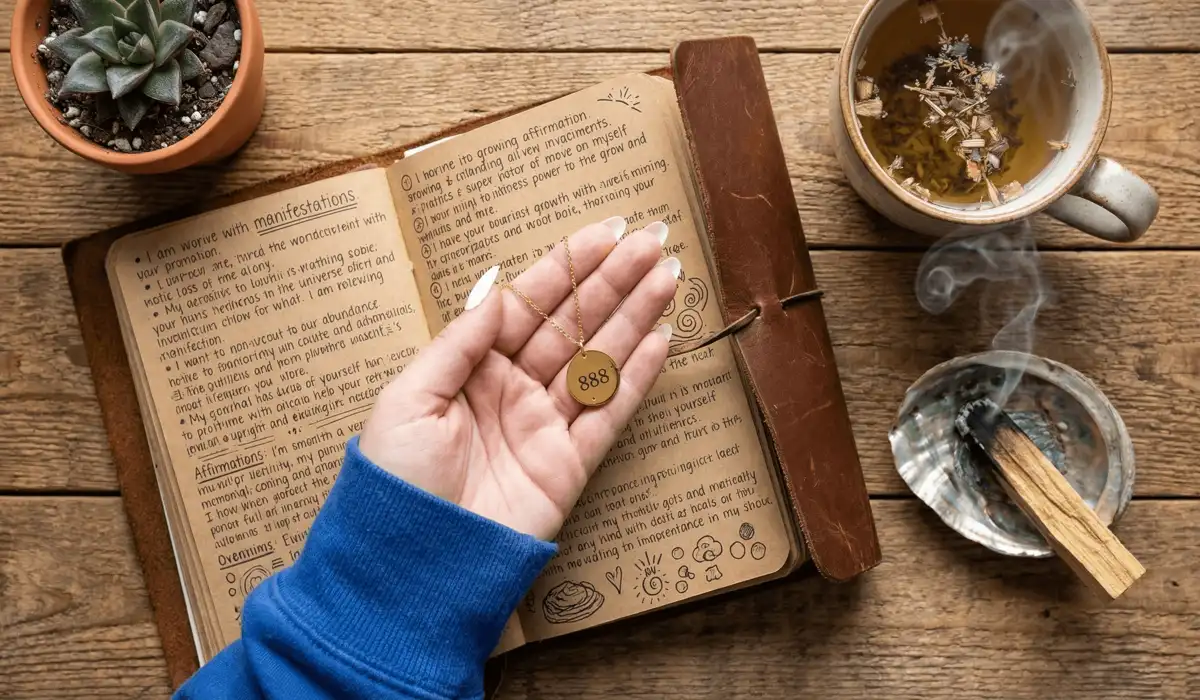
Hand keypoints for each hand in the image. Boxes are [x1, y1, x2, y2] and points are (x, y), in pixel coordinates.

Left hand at [359, 218, 677, 539]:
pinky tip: (661, 339)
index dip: (567, 269)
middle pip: (572, 325)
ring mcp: (545, 426)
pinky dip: (637, 377)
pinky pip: (610, 413)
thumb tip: (497, 291)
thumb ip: (460, 342)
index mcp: (471, 369)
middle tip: (653, 241)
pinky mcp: (571, 465)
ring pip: (598, 360)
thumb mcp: (410, 397)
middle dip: (613, 282)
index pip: (528, 306)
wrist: (412, 564)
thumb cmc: (395, 481)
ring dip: (635, 317)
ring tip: (668, 275)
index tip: (604, 234)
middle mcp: (512, 390)